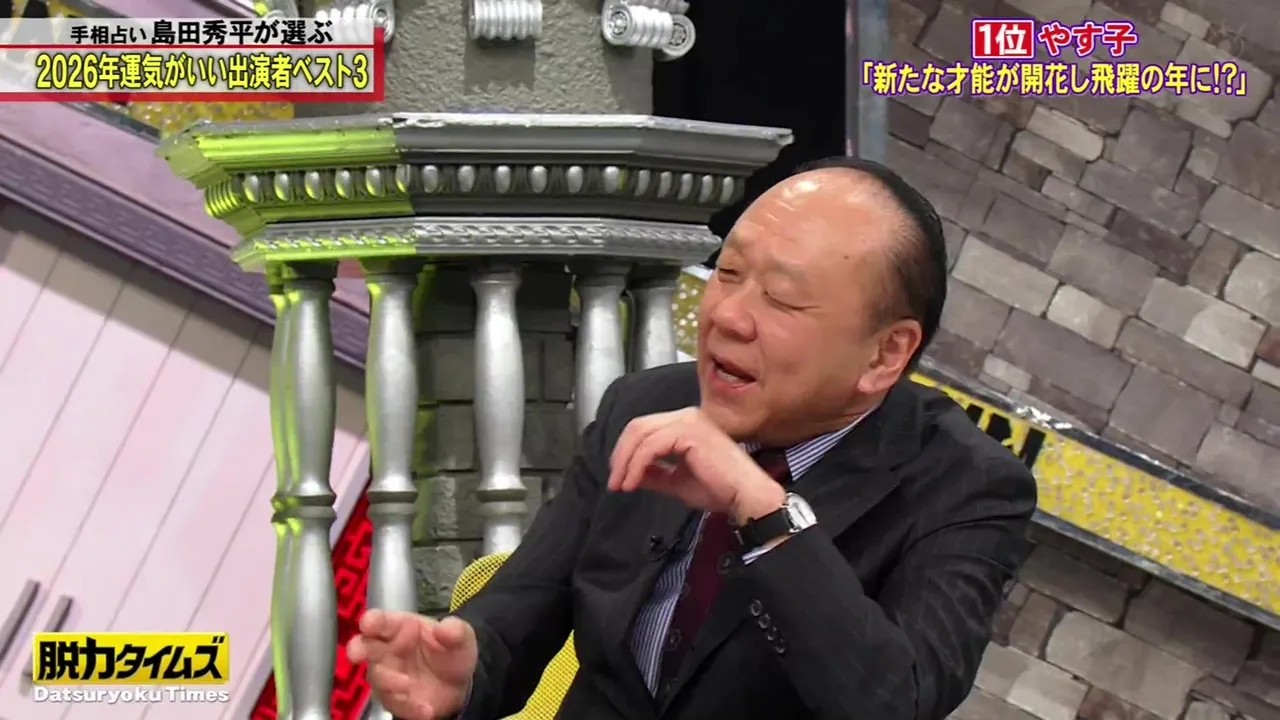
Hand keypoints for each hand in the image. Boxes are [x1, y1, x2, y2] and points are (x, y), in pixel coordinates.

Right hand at [347, 610, 477, 718]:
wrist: (459, 686)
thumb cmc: (452, 653)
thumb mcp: (461, 638)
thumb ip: (455, 631)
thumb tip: (445, 627)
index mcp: (403, 627)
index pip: (383, 621)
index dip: (373, 620)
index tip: (368, 623)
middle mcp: (389, 649)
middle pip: (365, 646)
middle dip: (358, 648)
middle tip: (356, 653)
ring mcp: (388, 674)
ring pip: (376, 677)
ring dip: (389, 682)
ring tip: (408, 686)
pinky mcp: (393, 698)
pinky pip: (392, 702)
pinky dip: (407, 706)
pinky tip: (424, 709)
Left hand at [607, 408, 784, 519]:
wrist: (747, 496)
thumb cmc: (721, 489)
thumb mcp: (678, 481)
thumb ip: (655, 474)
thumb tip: (632, 474)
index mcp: (687, 424)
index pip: (645, 429)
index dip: (626, 451)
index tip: (619, 477)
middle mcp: (688, 416)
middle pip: (638, 427)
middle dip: (620, 455)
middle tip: (614, 481)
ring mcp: (689, 421)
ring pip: (641, 434)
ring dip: (625, 461)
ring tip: (621, 485)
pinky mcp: (690, 432)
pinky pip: (651, 446)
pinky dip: (636, 465)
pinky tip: (633, 483)